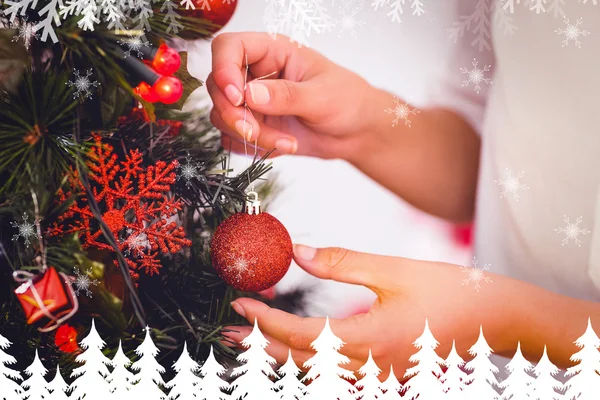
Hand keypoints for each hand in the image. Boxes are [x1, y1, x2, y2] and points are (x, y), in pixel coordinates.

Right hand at [208, 32, 376, 161]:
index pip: (229, 47)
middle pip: (218, 86)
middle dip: (234, 114)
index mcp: (272, 52)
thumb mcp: (321, 96)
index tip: (237, 97)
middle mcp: (256, 74)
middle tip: (256, 133)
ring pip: (223, 116)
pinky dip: (251, 147)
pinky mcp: (254, 125)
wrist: (356, 131)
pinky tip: (282, 146)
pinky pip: (232, 137)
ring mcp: (252, 101)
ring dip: (248, 135)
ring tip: (285, 142)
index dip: (224, 70)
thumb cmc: (347, 101)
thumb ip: (286, 95)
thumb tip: (249, 94)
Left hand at [222, 245, 527, 376]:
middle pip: (300, 361)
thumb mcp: (392, 270)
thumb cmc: (449, 291)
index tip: (240, 304)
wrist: (495, 320)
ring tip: (253, 340)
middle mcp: (367, 367)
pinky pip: (335, 373)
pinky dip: (309, 361)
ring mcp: (377, 377)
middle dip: (261, 346)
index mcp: (366, 340)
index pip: (299, 335)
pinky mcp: (386, 375)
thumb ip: (341, 262)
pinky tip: (298, 347)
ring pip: (316, 372)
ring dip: (281, 355)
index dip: (265, 321)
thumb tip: (297, 252)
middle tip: (228, 333)